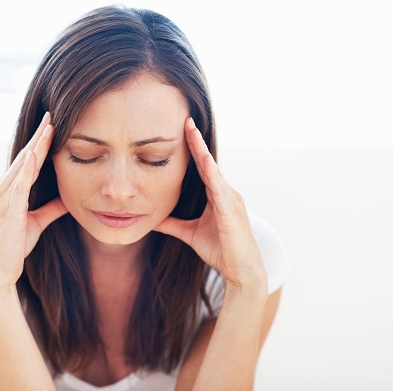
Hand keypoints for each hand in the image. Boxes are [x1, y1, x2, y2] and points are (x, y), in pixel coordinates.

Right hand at [0, 112, 67, 288]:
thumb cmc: (14, 248)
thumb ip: (51, 208)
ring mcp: (3, 200)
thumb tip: (69, 197)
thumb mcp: (38, 223)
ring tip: (48, 127)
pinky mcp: (7, 212)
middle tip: (51, 115)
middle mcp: (3, 191)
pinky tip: (35, 154)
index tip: (52, 125)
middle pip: (24, 157)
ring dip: (36, 146)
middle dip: (38, 136)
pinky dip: (26, 169)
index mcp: (10, 192)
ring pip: (22, 167)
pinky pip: (18, 186)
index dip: (39, 143)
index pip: (27, 161)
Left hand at [154, 118, 266, 290]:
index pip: (202, 167)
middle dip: (197, 142)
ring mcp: (230, 200)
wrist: (240, 271)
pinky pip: (219, 188)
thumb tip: (152, 218)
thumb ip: (172, 224)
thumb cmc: (220, 250)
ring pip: (214, 170)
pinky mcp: (231, 211)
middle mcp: (225, 193)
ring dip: (202, 151)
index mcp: (216, 196)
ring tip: (192, 132)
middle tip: (186, 120)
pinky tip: (204, 160)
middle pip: (208, 163)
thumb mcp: (189, 233)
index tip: (183, 130)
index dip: (193, 149)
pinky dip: (212, 173)